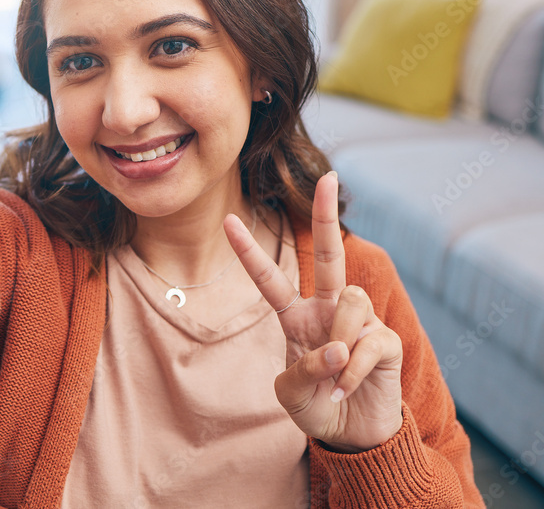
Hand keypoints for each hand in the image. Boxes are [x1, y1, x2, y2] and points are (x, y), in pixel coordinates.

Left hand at [223, 171, 403, 452]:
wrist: (351, 436)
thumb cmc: (315, 406)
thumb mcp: (290, 393)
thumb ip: (302, 369)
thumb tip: (338, 348)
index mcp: (296, 316)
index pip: (270, 278)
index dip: (249, 251)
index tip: (227, 220)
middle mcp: (328, 309)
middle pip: (328, 254)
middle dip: (327, 214)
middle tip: (331, 176)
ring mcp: (359, 322)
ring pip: (350, 301)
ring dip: (337, 344)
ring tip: (334, 377)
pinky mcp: (385, 341)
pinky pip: (367, 342)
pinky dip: (353, 371)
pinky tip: (346, 389)